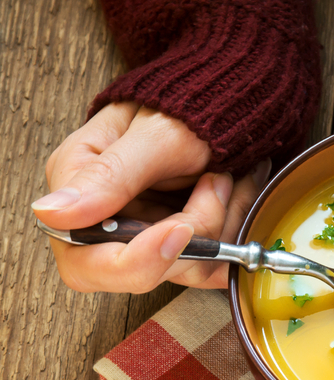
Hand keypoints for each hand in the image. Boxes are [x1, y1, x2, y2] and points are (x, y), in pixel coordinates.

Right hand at [33, 102, 269, 292]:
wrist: (219, 105)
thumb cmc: (181, 109)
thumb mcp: (154, 133)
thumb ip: (110, 174)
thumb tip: (52, 213)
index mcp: (79, 191)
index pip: (86, 261)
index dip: (138, 260)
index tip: (181, 229)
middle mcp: (106, 223)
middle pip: (141, 274)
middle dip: (193, 232)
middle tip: (217, 183)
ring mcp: (148, 239)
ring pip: (188, 268)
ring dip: (223, 220)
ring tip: (226, 175)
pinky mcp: (183, 247)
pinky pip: (214, 263)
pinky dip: (235, 228)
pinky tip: (235, 191)